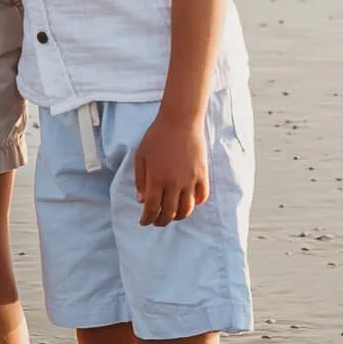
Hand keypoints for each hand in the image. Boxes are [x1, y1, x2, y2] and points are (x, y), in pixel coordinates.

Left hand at [132, 108, 207, 226]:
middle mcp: (174, 183)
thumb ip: (140, 180)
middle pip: (169, 213)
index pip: (152, 208)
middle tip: (156, 222)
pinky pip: (201, 197)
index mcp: (156, 179)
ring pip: (187, 209)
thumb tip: (142, 201)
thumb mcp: (141, 156)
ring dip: (178, 217)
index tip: (144, 222)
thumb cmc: (157, 136)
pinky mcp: (202, 174)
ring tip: (172, 215)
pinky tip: (187, 203)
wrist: (180, 121)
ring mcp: (190, 180)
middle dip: (161, 221)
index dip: (147, 219)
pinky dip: (195, 204)